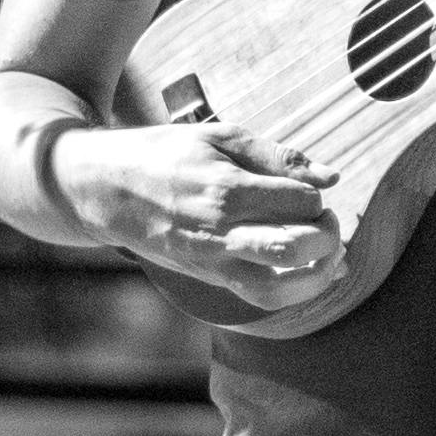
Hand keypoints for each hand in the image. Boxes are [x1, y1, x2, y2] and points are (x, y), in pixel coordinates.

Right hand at [63, 121, 340, 301]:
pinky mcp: (208, 278)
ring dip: (319, 274)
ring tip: (329, 252)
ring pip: (281, 288)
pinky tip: (309, 271)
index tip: (308, 188)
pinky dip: (295, 290)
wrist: (105, 189)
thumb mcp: (218, 137)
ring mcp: (213, 262)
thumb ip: (276, 156)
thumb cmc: (163, 154)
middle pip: (296, 247)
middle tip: (326, 218)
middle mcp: (221, 232)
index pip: (300, 200)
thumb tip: (331, 177)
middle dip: (328, 235)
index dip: (317, 195)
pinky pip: (260, 297)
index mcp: (225, 189)